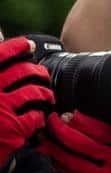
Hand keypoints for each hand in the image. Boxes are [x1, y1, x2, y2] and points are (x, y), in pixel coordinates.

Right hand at [0, 38, 52, 166]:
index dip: (17, 46)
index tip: (29, 44)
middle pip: (23, 72)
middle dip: (37, 72)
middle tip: (41, 74)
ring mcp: (1, 110)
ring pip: (35, 92)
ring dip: (44, 93)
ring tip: (45, 96)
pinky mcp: (13, 128)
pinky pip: (36, 115)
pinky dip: (40, 116)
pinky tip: (37, 118)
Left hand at [41, 112, 110, 172]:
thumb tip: (90, 118)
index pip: (100, 130)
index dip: (80, 120)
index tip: (69, 113)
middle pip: (81, 144)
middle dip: (61, 130)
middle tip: (53, 121)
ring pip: (70, 161)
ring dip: (54, 148)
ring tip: (47, 138)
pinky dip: (60, 165)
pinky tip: (57, 157)